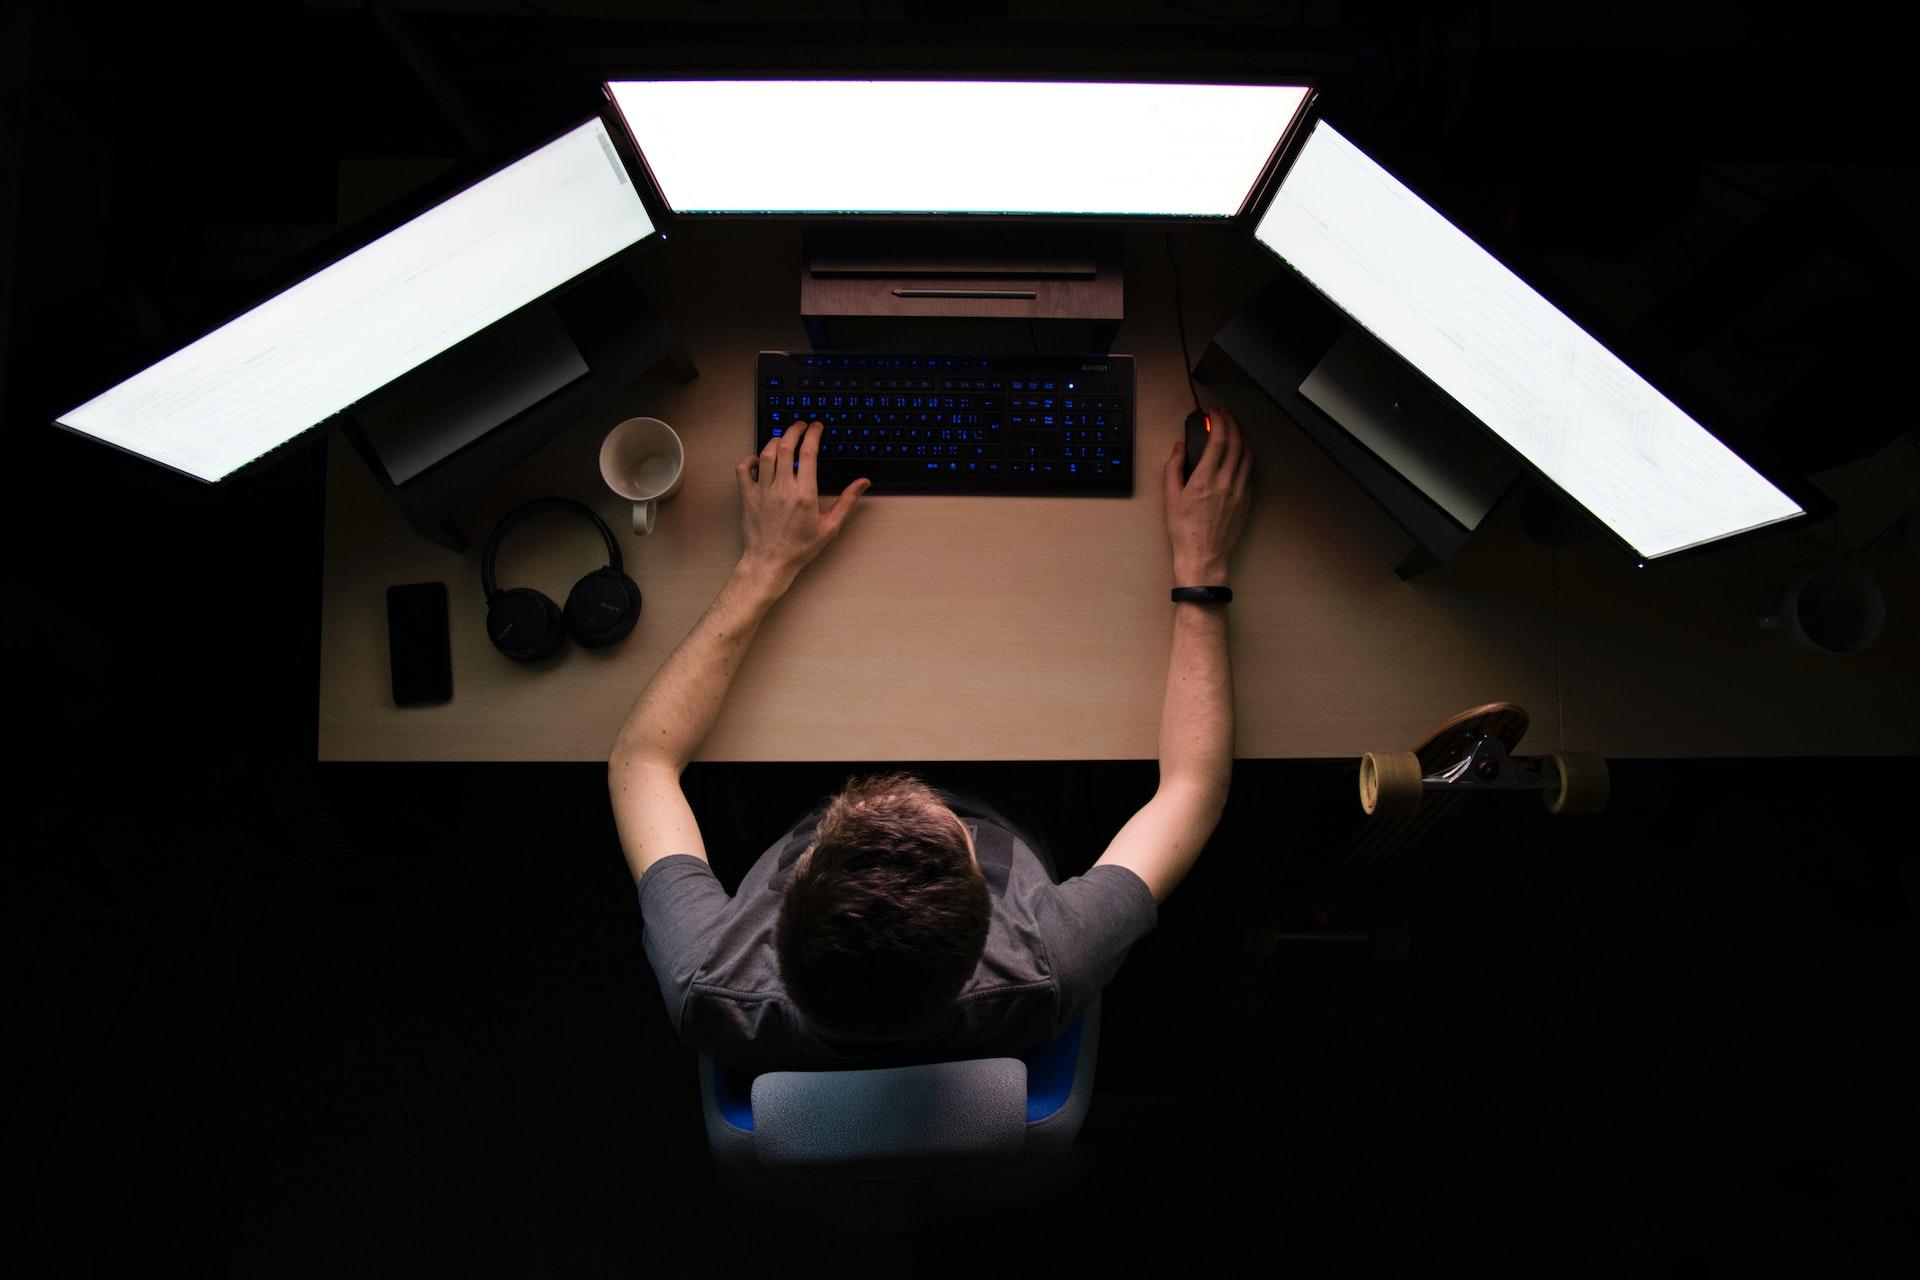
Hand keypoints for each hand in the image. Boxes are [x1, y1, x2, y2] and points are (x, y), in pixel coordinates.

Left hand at [736, 421, 869, 592]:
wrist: (770, 563)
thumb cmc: (800, 548)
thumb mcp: (830, 527)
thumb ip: (847, 501)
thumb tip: (863, 482)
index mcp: (804, 493)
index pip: (808, 453)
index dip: (813, 434)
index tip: (816, 426)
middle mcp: (782, 488)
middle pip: (785, 446)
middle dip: (794, 430)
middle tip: (801, 425)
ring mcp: (763, 491)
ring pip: (766, 454)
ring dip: (774, 440)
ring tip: (783, 438)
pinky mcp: (748, 496)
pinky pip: (743, 469)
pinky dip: (750, 459)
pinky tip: (759, 459)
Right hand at [1163, 406, 1252, 583]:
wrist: (1204, 557)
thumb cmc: (1184, 531)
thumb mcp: (1170, 498)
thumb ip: (1173, 468)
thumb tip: (1178, 448)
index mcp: (1205, 480)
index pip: (1218, 441)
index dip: (1219, 423)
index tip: (1215, 414)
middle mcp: (1225, 482)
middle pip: (1236, 444)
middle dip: (1232, 424)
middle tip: (1225, 416)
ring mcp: (1239, 491)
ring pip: (1247, 456)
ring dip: (1242, 438)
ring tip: (1235, 430)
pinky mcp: (1247, 501)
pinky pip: (1251, 472)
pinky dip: (1247, 457)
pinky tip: (1242, 453)